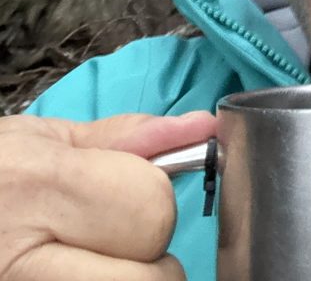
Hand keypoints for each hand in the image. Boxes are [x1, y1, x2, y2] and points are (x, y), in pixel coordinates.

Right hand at [0, 110, 215, 279]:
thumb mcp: (42, 139)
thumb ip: (127, 139)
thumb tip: (201, 129)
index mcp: (35, 187)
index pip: (151, 207)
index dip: (149, 197)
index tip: (123, 191)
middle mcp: (25, 261)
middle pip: (151, 277)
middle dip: (146, 254)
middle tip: (106, 238)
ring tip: (92, 262)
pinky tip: (80, 272)